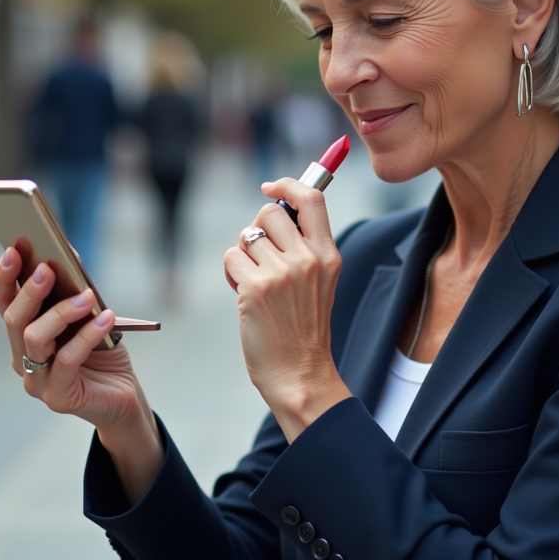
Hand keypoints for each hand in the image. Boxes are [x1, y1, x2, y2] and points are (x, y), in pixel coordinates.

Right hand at [0, 247, 163, 500]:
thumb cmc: (103, 352)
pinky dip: (87, 335)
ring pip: (35, 339)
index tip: (14, 249)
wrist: (123, 397)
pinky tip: (106, 318)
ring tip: (87, 296)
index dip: (4, 277)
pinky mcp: (58, 398)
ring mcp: (37, 381)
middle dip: (29, 291)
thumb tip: (69, 255)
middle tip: (48, 268)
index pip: (3, 303)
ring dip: (61, 312)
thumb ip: (75, 291)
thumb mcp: (89, 315)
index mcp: (24, 334)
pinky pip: (66, 360)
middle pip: (14, 319)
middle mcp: (23, 358)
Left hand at [222, 179, 351, 441]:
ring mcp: (282, 273)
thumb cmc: (304, 330)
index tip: (270, 186)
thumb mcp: (320, 283)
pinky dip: (230, 272)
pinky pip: (231, 257)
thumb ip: (305, 248)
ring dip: (242, 255)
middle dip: (256, 228)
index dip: (288, 184)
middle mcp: (308, 259)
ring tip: (252, 281)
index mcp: (328, 255)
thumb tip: (276, 209)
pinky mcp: (255, 288)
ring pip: (246, 236)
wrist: (300, 375)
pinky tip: (241, 293)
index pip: (312, 199)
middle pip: (269, 212)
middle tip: (258, 254)